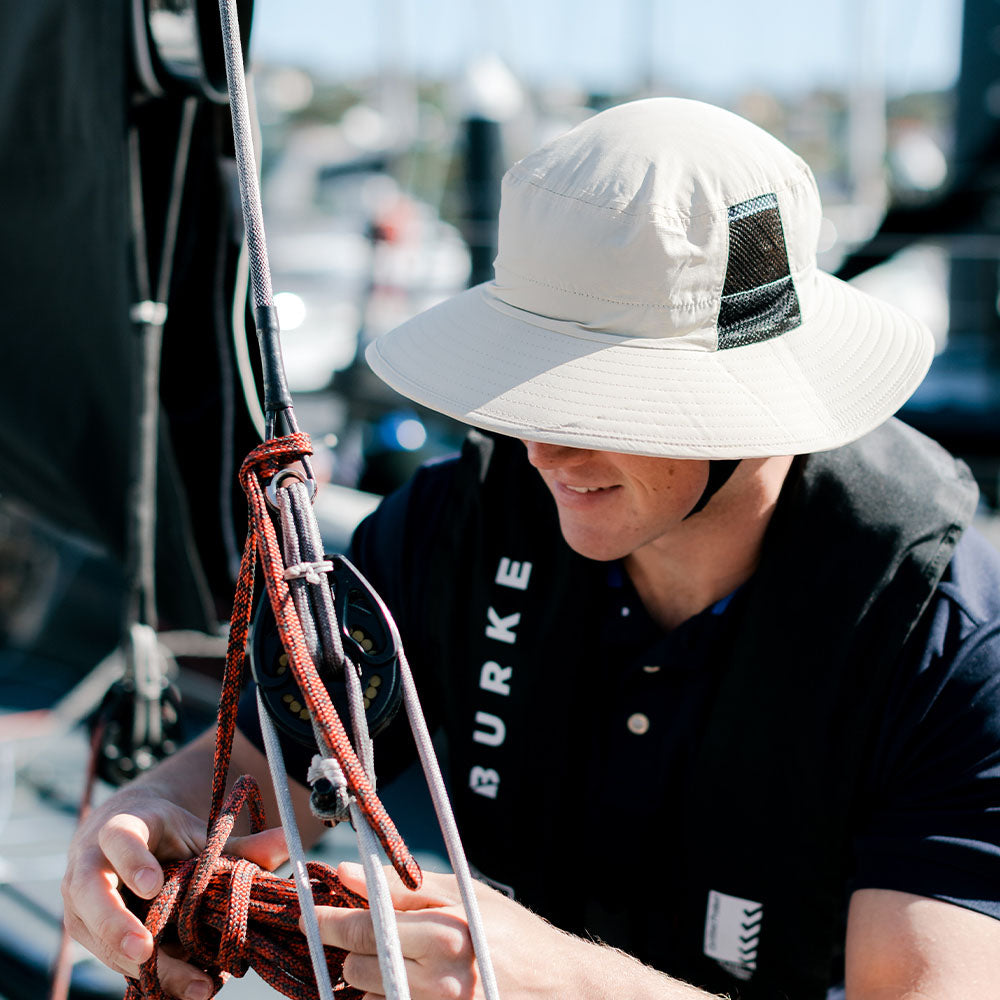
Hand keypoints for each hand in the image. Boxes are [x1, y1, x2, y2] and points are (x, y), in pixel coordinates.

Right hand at [61, 784, 287, 999]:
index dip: (133, 860)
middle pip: (89, 893)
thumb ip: (240, 845)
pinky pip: (114, 961)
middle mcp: (90, 865)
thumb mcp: (197, 833)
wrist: (127, 842)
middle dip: (114, 925)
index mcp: (120, 827)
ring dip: (140, 966)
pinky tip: (185, 990)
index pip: (119, 838)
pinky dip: (150, 978)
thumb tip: (288, 842)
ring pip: (99, 938)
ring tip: (192, 986)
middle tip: (145, 952)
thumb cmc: (165, 835)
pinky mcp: (90, 937)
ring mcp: (83, 905)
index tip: (155, 885)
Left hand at [309, 862, 577, 999]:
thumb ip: (405, 889)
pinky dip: (389, 996)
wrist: (559, 989)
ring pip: (369, 995)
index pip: (366, 928)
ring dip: (371, 975)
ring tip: (401, 958)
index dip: (330, 917)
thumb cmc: (514, 935)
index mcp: (445, 935)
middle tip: (365, 930)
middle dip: (353, 946)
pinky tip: (410, 981)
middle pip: (359, 965)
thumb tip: (348, 873)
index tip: (309, 908)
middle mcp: (438, 982)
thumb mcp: (467, 897)